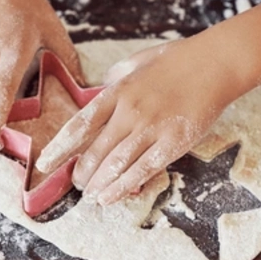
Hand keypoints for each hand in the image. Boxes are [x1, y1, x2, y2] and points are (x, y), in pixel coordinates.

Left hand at [35, 35, 248, 205]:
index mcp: (117, 92)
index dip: (60, 147)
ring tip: (91, 196)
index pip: (80, 125)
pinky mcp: (173, 143)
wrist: (215, 64)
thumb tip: (98, 92)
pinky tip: (110, 198)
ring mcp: (151, 129)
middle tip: (76, 184)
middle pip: (95, 151)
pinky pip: (142, 171)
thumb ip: (115, 79)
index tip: (45, 163)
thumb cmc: (176, 61)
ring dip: (99, 185)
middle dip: (81, 173)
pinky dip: (122, 187)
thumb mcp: (136, 63)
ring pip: (116, 165)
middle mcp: (129, 112)